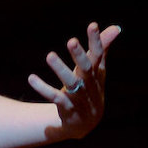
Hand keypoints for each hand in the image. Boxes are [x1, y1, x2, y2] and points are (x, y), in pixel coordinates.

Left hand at [27, 21, 121, 138]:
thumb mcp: (97, 69)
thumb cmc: (91, 88)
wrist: (87, 122)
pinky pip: (55, 97)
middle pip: (86, 69)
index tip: (92, 25)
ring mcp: (79, 97)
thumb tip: (116, 27)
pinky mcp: (67, 108)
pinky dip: (43, 88)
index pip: (98, 55)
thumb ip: (103, 47)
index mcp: (97, 73)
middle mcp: (90, 84)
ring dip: (60, 69)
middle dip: (79, 55)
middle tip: (71, 41)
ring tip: (49, 56)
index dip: (96, 41)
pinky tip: (31, 78)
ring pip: (70, 83)